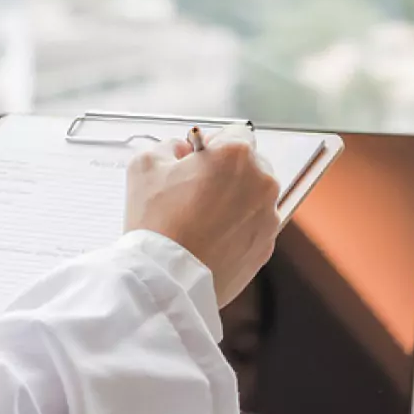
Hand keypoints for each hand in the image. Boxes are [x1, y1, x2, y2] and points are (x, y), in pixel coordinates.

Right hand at [126, 125, 281, 306]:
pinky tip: (209, 239)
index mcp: (237, 155)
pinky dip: (236, 229)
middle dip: (226, 173)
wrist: (167, 279)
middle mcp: (262, 182)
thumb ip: (166, 147)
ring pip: (252, 198)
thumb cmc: (156, 223)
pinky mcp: (266, 246)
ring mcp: (268, 216)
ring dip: (233, 202)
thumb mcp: (144, 166)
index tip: (196, 161)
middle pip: (249, 165)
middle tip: (194, 192)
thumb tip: (180, 151)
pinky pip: (253, 227)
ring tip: (200, 221)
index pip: (235, 134)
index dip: (212, 145)